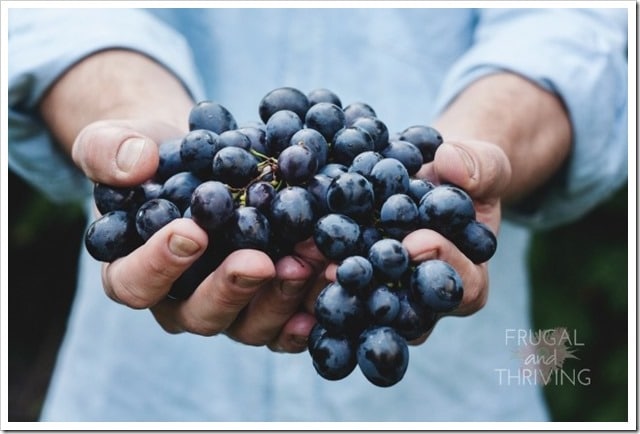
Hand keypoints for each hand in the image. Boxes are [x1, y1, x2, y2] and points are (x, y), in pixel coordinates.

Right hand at [74, 119, 324, 352]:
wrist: (200, 160)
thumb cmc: (152, 157)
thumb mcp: (116, 141)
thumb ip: (109, 151)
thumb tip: (135, 164)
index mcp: (133, 271)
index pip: (135, 283)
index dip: (159, 265)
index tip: (192, 232)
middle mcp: (180, 301)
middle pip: (200, 314)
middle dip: (232, 289)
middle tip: (260, 261)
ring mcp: (228, 307)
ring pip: (250, 324)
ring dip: (281, 297)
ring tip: (309, 261)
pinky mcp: (267, 303)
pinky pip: (288, 322)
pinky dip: (311, 309)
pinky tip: (332, 283)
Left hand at [307, 139, 511, 343]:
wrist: (427, 179)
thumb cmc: (462, 177)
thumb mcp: (483, 164)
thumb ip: (479, 166)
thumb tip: (451, 163)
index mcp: (466, 280)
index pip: (462, 287)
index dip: (441, 264)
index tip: (416, 241)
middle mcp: (424, 303)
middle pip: (404, 311)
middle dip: (375, 288)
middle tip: (344, 268)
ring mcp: (386, 299)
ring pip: (362, 310)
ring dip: (332, 289)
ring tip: (306, 263)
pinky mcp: (353, 288)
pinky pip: (333, 292)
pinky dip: (309, 277)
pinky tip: (286, 258)